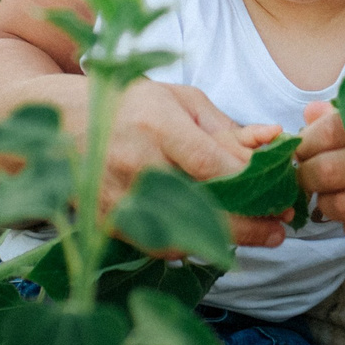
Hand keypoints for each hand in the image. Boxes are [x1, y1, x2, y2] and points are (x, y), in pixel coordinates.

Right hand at [106, 80, 288, 247]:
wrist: (65, 123)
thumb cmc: (133, 106)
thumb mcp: (181, 100)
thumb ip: (226, 126)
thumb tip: (274, 139)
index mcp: (158, 126)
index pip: (210, 165)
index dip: (247, 184)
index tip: (278, 194)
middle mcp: (137, 165)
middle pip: (199, 206)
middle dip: (246, 225)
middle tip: (278, 232)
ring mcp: (119, 198)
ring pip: (180, 234)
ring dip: (222, 241)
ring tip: (255, 236)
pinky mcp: (107, 222)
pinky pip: (155, 245)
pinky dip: (188, 245)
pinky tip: (212, 240)